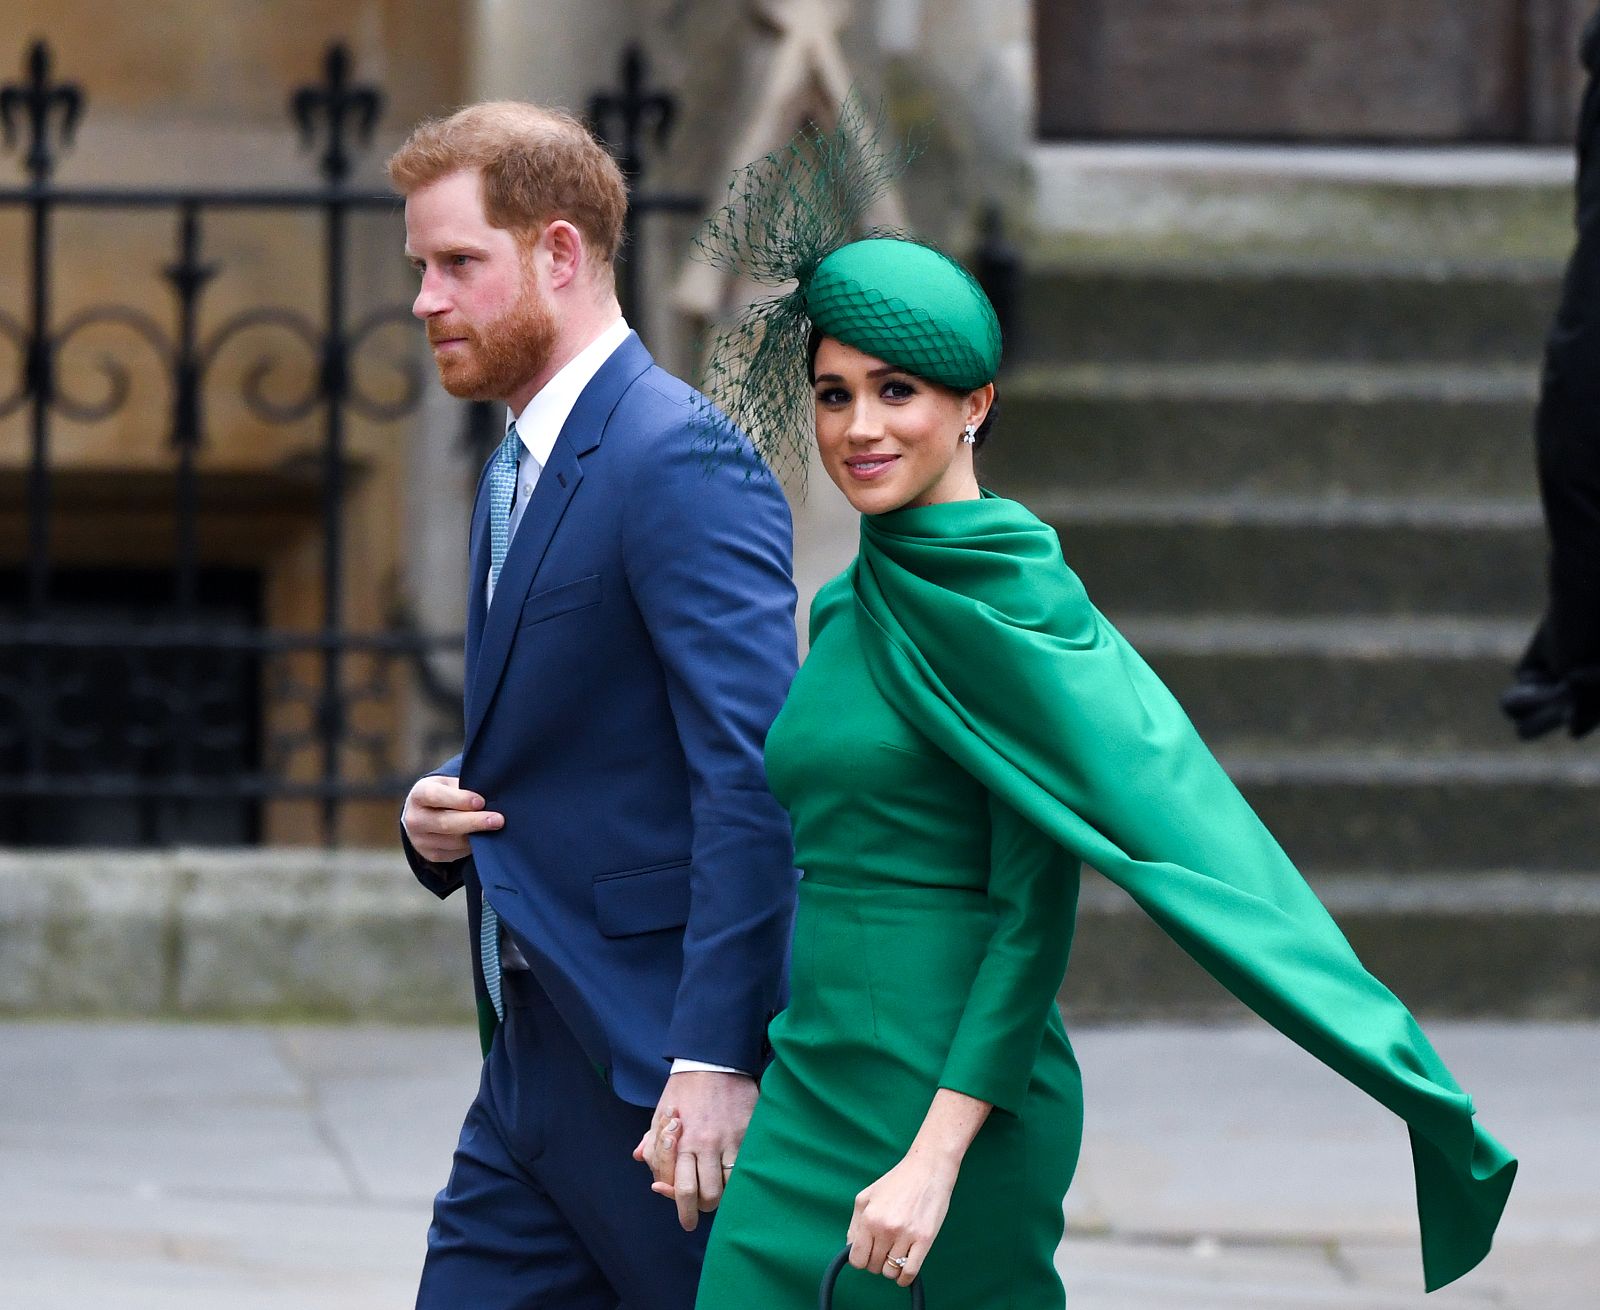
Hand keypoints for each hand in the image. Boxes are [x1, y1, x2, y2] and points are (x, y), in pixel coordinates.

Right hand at [402, 775, 502, 863]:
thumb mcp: (448, 784)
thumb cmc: (443, 795)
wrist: (422, 815)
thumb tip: (489, 796)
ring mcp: (420, 840)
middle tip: (498, 820)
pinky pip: (456, 853)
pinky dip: (472, 846)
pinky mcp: (431, 855)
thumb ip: (463, 788)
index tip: (480, 802)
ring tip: (495, 827)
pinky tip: (483, 838)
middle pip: (445, 823)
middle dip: (474, 822)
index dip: (459, 799)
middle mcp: (415, 819)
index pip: (435, 796)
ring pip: (453, 841)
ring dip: (477, 836)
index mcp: (419, 794)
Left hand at [633, 1071, 756, 1230]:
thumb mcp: (661, 1111)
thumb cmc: (685, 1088)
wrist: (714, 1061)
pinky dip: (739, 1180)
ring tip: (716, 1197)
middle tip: (697, 1216)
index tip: (685, 1217)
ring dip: (721, 1197)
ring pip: (729, 1187)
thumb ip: (653, 1139)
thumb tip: (640, 1158)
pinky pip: (745, 1168)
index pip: (680, 1188)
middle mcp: (706, 1144)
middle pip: (706, 1195)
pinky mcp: (748, 1134)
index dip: (680, 1206)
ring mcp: (730, 1140)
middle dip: (699, 1211)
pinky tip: (733, 1180)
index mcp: (682, 1141)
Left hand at [846, 1151, 957, 1288]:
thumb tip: (851, 1250)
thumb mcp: (867, 1196)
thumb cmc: (897, 1182)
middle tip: (884, 1249)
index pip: (856, 1259)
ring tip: (896, 1254)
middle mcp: (885, 1228)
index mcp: (868, 1218)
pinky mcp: (925, 1239)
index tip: (868, 1252)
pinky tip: (904, 1272)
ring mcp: (906, 1235)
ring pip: (891, 1272)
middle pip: (873, 1266)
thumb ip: (855, 1225)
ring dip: (891, 1268)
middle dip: (876, 1262)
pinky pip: (910, 1272)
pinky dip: (905, 1278)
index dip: (861, 1259)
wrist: (928, 1168)